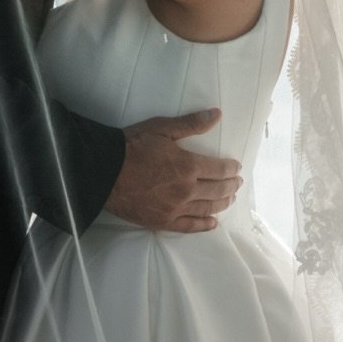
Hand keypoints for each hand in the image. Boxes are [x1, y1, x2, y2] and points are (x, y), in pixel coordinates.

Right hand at [106, 108, 241, 232]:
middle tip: (238, 183)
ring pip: (207, 208)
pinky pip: (189, 226)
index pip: (219, 169)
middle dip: (230, 186)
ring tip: (230, 199)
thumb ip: (191, 124)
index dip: (230, 168)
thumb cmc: (132, 146)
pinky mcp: (163, 222)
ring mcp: (175, 208)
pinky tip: (212, 223)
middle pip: (217, 190)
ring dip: (222, 203)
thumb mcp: (162, 128)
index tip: (236, 168)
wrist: (104, 171)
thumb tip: (216, 115)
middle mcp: (186, 190)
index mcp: (188, 166)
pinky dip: (204, 225)